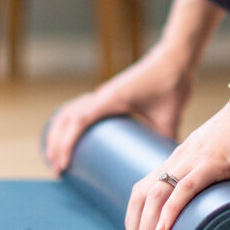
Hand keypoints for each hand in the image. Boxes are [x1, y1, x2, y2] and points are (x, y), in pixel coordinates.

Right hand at [43, 42, 195, 175]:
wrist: (174, 57)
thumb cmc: (172, 84)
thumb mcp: (170, 117)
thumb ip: (165, 143)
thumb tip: (167, 171)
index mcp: (113, 98)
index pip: (79, 120)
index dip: (66, 143)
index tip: (63, 165)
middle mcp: (103, 95)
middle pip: (67, 118)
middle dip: (57, 144)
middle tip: (57, 170)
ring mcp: (104, 93)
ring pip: (69, 111)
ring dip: (58, 133)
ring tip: (55, 157)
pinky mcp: (109, 94)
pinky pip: (80, 106)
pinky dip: (68, 120)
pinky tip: (66, 134)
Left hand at [125, 102, 229, 229]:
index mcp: (183, 158)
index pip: (146, 188)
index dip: (138, 217)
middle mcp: (181, 158)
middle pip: (140, 195)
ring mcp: (194, 158)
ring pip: (156, 196)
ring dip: (146, 229)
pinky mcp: (213, 160)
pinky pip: (185, 187)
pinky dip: (170, 211)